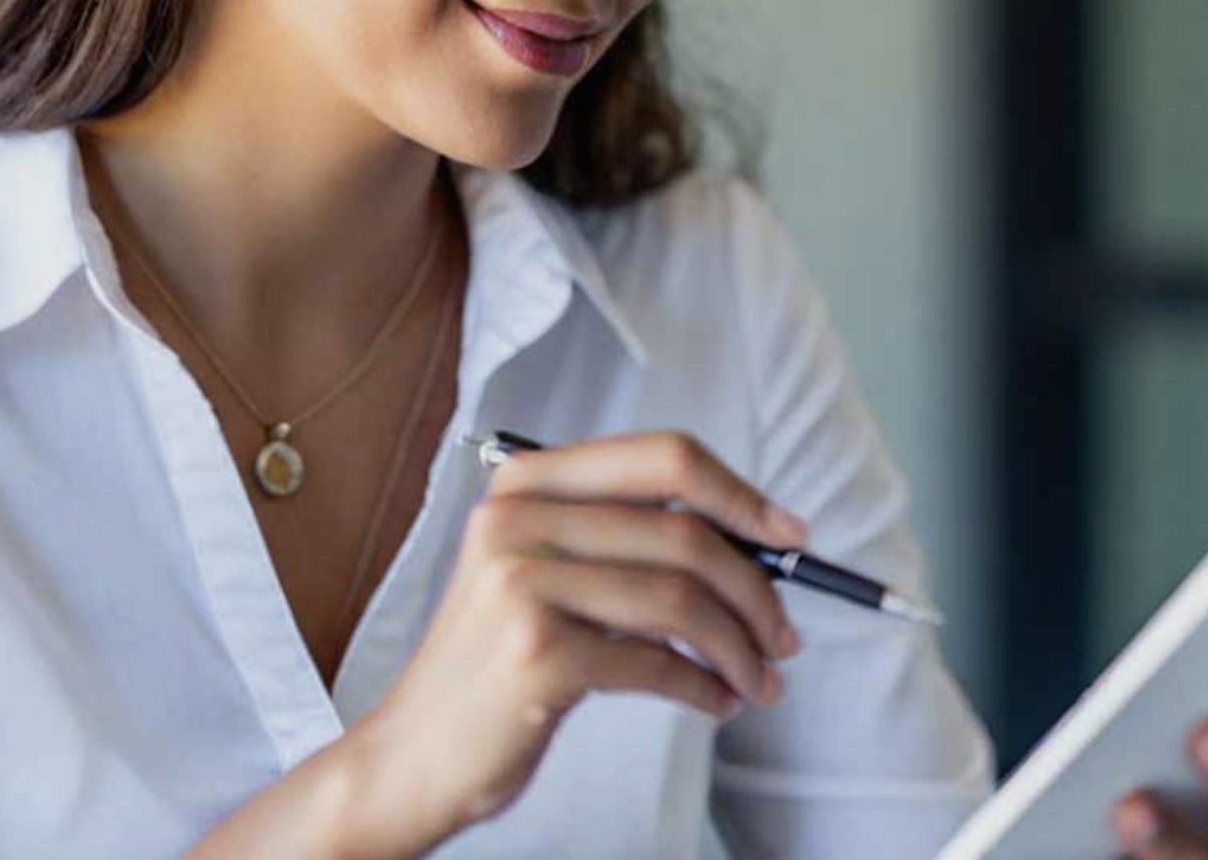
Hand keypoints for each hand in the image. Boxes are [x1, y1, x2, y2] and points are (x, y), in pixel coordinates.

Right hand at [342, 430, 810, 852]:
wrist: (416, 751)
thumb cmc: (500, 661)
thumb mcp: (546, 572)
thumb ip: (625, 539)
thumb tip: (757, 542)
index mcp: (526, 481)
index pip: (662, 456)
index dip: (740, 493)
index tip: (792, 537)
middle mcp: (518, 518)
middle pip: (684, 532)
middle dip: (755, 589)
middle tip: (785, 638)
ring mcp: (522, 583)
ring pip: (679, 599)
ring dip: (739, 648)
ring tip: (758, 681)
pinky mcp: (535, 653)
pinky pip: (657, 664)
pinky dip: (703, 688)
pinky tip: (714, 702)